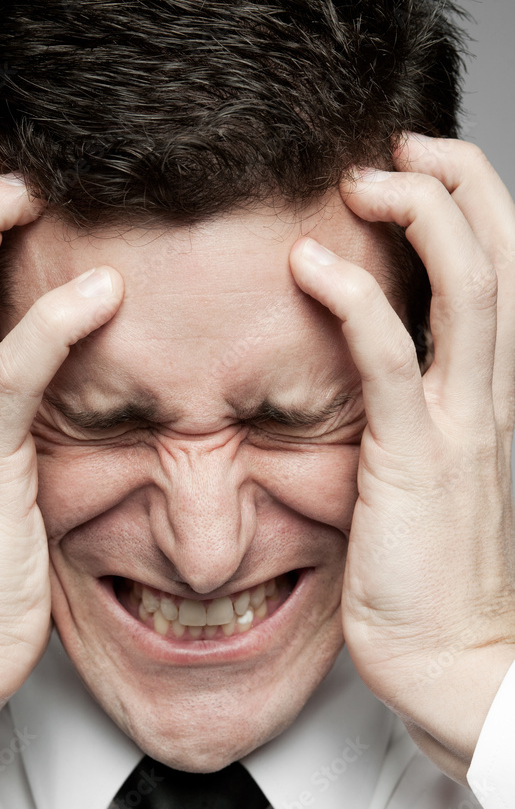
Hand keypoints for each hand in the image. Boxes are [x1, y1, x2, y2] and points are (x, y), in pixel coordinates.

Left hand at [289, 134, 514, 784]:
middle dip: (454, 181)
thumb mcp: (428, 476)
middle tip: (392, 150)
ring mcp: (464, 423)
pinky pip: (392, 358)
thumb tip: (369, 379)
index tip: (408, 178)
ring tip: (365, 176)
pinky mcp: (419, 458)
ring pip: (470, 283)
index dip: (466, 208)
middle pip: (500, 253)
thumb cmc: (428, 574)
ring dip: (421, 211)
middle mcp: (493, 396)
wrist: (450, 658)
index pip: (498, 273)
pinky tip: (313, 264)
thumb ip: (411, 418)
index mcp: (491, 397)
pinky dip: (357, 301)